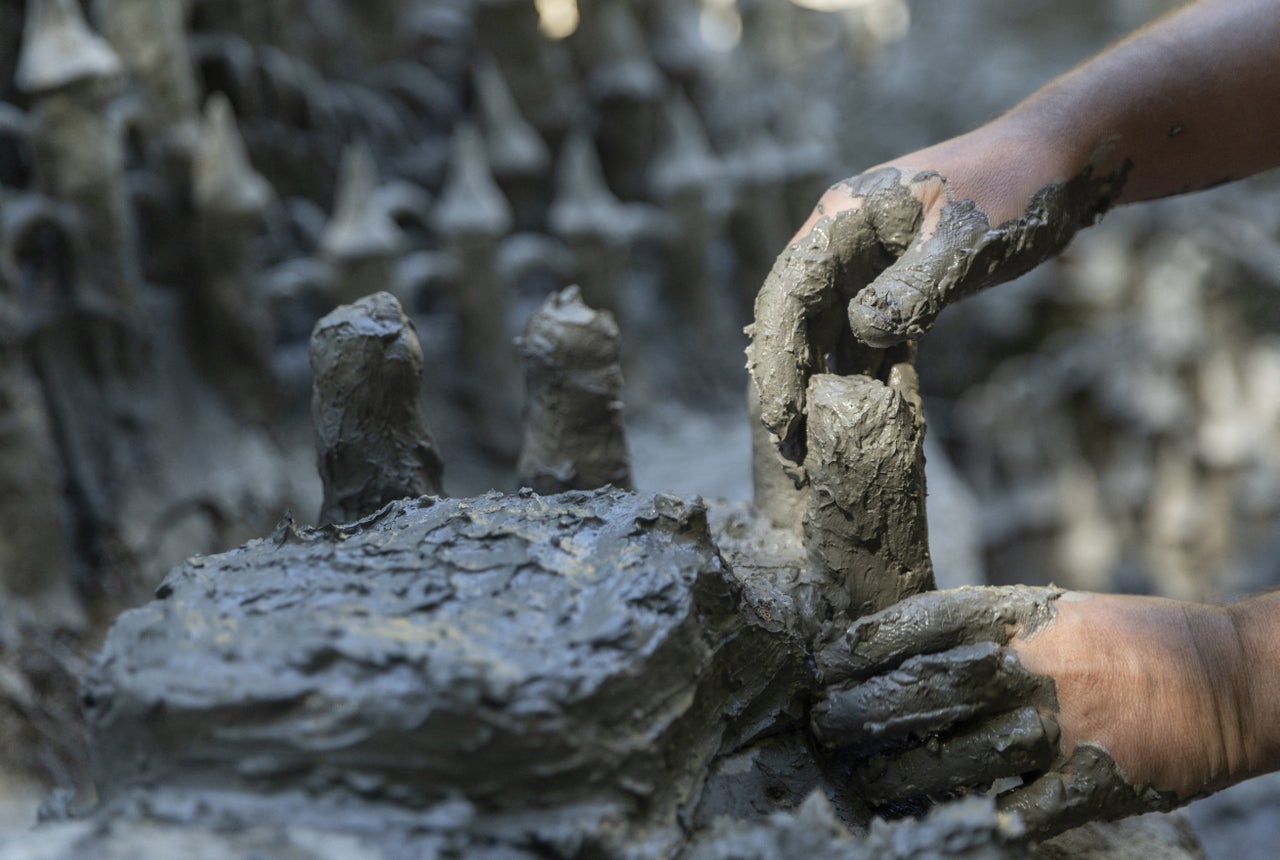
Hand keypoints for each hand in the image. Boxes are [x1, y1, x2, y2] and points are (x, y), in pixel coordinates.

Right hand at [745, 125, 1125, 461]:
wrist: (1064, 163)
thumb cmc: (1014, 185)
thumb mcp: (960, 239)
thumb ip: (909, 288)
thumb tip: (861, 335)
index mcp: (844, 217)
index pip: (788, 290)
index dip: (776, 352)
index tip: (779, 411)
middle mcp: (846, 243)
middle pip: (799, 318)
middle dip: (789, 380)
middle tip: (787, 446)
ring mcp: (872, 267)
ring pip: (829, 333)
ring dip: (821, 387)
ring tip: (811, 447)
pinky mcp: (902, 287)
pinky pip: (870, 338)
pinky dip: (865, 376)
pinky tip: (862, 420)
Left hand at [810, 586, 1251, 837]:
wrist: (1228, 675)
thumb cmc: (1126, 641)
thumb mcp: (1049, 613)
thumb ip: (984, 632)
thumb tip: (901, 652)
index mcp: (1017, 617)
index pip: (915, 626)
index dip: (857, 646)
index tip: (819, 664)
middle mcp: (1030, 666)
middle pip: (918, 693)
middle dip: (857, 714)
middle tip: (822, 728)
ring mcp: (1060, 726)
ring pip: (952, 759)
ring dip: (897, 777)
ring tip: (864, 784)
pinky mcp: (1093, 780)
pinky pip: (1021, 809)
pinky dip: (984, 820)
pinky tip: (955, 824)